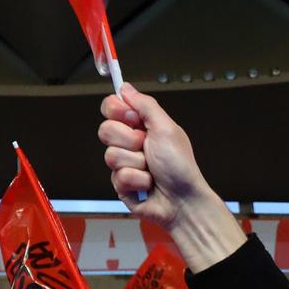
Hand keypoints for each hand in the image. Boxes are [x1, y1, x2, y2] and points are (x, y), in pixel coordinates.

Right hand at [98, 86, 218, 232]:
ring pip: (110, 155)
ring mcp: (124, 163)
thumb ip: (145, 105)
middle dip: (129, 140)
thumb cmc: (180, 166)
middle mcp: (131, 143)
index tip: (132, 118)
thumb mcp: (166, 128)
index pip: (112, 108)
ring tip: (152, 170)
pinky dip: (137, 180)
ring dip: (136, 163)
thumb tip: (126, 87)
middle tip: (146, 147)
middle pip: (106, 130)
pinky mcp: (121, 184)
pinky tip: (148, 184)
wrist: (183, 201)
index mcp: (142, 126)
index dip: (117, 111)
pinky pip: (117, 176)